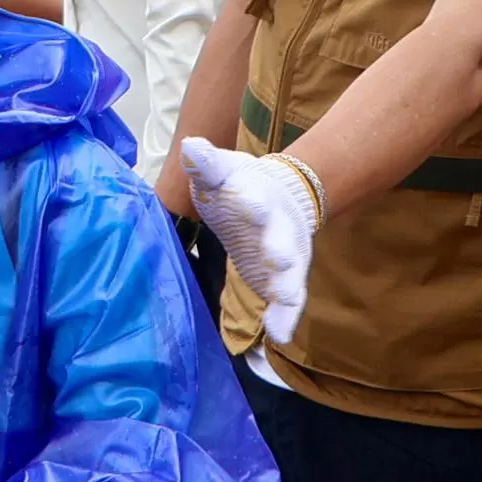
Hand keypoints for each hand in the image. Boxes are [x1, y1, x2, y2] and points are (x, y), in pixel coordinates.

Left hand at [177, 139, 319, 342]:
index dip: (249, 200)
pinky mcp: (284, 277)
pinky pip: (288, 299)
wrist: (279, 196)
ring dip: (287, 285)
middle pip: (280, 238)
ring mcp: (285, 254)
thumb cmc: (240, 185)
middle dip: (278, 248)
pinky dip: (286, 317)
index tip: (246, 201)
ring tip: (285, 300)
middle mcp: (276, 228)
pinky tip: (280, 335)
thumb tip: (190, 146)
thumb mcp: (220, 172)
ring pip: (290, 272)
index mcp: (256, 199)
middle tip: (276, 258)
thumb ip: (205, 164)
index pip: (253, 199)